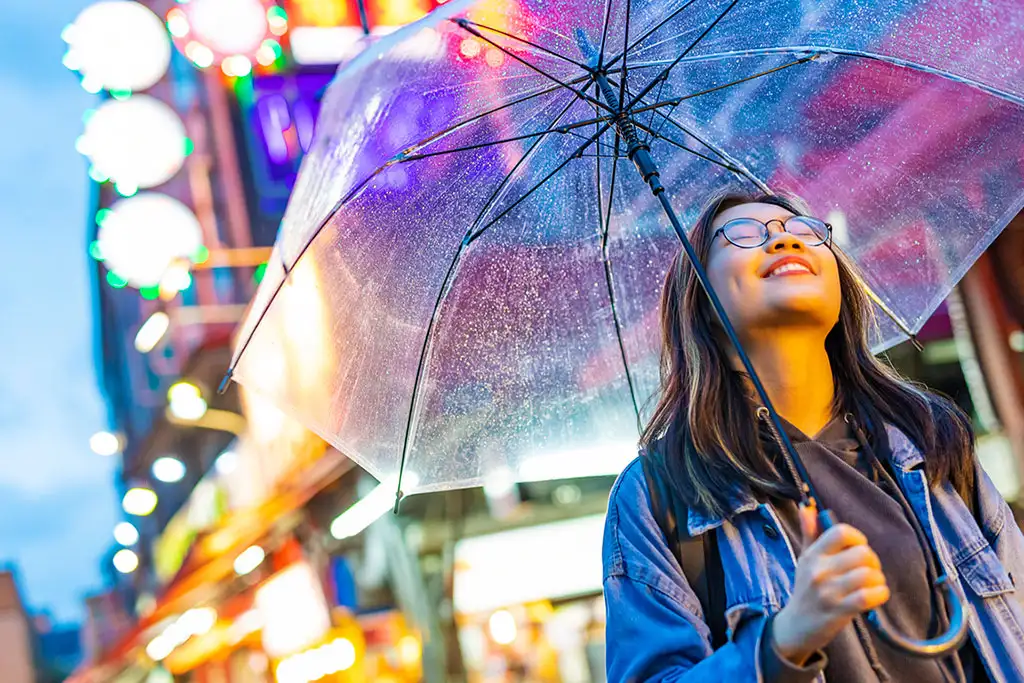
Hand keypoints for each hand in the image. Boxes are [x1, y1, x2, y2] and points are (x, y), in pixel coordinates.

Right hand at [771, 505, 889, 665]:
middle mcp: (819, 571)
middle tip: (870, 569)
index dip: (858, 537)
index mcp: (813, 555)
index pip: (841, 532)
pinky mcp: (839, 611)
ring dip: (878, 579)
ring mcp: (829, 592)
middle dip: (873, 561)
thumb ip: (809, 533)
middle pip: (861, 553)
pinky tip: (877, 595)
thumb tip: (807, 507)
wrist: (796, 626)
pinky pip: (868, 597)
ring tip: (874, 583)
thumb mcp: (804, 560)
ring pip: (868, 575)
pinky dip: (880, 594)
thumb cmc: (805, 590)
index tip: (859, 547)